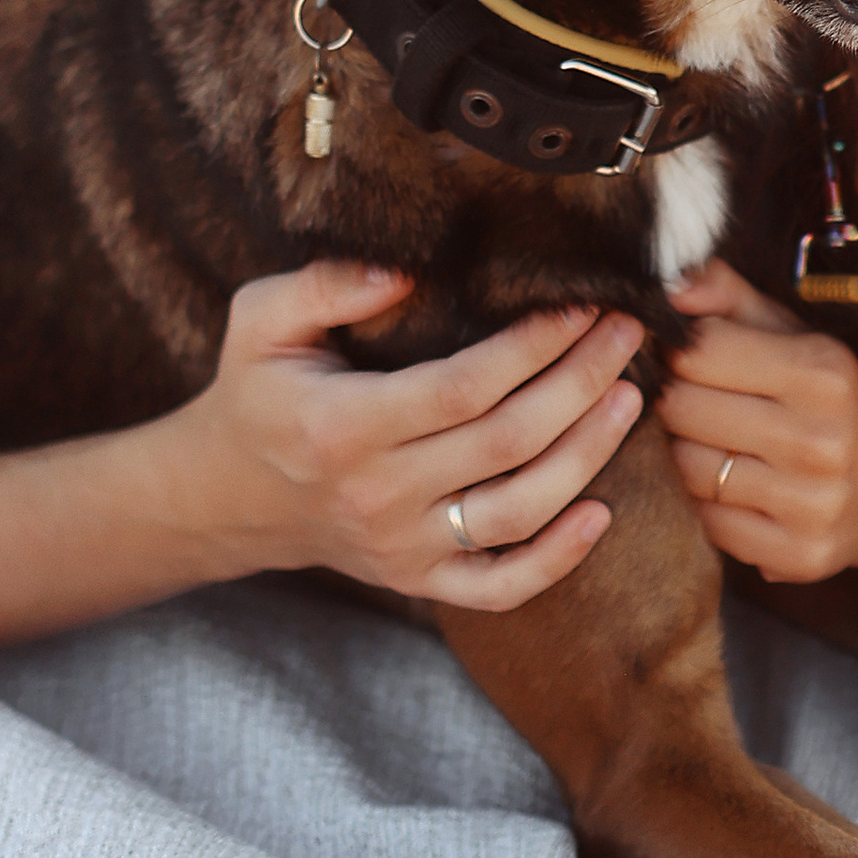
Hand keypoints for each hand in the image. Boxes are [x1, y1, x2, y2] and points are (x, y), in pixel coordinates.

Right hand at [160, 259, 645, 611]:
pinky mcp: (418, 580)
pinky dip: (556, 561)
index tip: (577, 307)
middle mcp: (376, 495)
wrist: (227, 496)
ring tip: (630, 398)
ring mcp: (401, 548)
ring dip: (586, 457)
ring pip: (517, 512)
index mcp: (341, 426)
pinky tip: (602, 513)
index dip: (530, 349)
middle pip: (505, 443)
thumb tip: (406, 269)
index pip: (461, 388)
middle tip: (627, 334)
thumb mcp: (261, 320)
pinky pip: (498, 588)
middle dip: (579, 383)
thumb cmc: (257, 390)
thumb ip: (326, 284)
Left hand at [657, 262, 857, 584]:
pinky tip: (723, 486)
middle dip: (672, 400)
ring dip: (681, 451)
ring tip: (702, 439)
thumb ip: (729, 297)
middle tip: (680, 398)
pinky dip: (703, 503)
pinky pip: (708, 524)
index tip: (675, 354)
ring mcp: (810, 503)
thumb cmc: (828, 398)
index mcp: (822, 372)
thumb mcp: (793, 334)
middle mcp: (820, 439)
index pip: (702, 351)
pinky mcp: (797, 554)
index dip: (675, 350)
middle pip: (686, 409)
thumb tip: (672, 286)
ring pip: (688, 469)